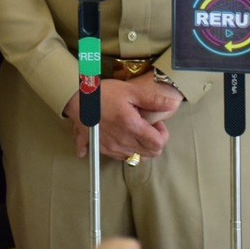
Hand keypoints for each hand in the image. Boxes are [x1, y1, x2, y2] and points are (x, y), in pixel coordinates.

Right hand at [63, 75, 183, 160]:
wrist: (76, 100)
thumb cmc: (102, 94)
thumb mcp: (130, 91)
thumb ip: (153, 100)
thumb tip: (173, 104)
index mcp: (132, 128)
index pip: (158, 145)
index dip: (163, 134)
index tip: (156, 123)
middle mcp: (123, 142)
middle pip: (150, 154)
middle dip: (154, 142)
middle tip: (147, 126)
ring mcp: (111, 148)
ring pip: (135, 157)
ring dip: (140, 146)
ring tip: (133, 129)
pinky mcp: (101, 149)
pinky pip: (118, 157)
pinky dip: (123, 150)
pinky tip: (118, 137)